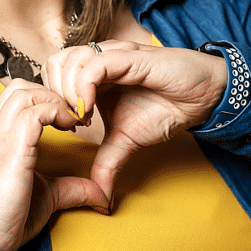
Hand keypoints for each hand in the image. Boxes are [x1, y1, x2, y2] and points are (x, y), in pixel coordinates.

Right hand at [0, 79, 109, 250]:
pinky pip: (33, 114)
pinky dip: (54, 112)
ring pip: (24, 92)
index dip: (44, 99)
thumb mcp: (46, 196)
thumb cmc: (6, 219)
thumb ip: (70, 188)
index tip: (66, 118)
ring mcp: (0, 137)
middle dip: (50, 93)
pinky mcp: (11, 149)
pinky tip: (68, 128)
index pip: (16, 97)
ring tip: (71, 120)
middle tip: (71, 115)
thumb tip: (101, 194)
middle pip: (19, 87)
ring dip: (53, 100)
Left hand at [42, 41, 226, 201]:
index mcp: (91, 75)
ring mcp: (110, 55)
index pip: (52, 73)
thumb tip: (101, 196)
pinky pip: (94, 65)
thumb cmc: (164, 108)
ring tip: (82, 116)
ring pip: (69, 60)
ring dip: (67, 91)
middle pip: (53, 63)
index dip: (51, 99)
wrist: (200, 98)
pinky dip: (84, 87)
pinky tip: (90, 109)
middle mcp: (97, 60)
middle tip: (69, 120)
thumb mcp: (127, 140)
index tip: (65, 126)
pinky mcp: (127, 56)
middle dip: (53, 94)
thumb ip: (107, 161)